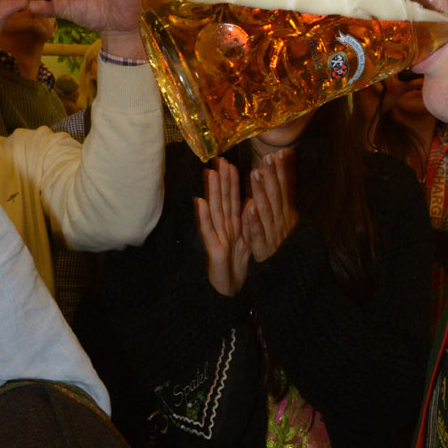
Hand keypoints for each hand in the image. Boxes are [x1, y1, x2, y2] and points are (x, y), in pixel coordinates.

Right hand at [196, 159, 251, 296]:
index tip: (229, 162)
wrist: (228, 288)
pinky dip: (203, 216)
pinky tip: (199, 203)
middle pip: (222, 199)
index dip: (230, 181)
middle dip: (221, 179)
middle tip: (219, 159)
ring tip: (210, 173)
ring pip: (214, 210)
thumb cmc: (235, 264)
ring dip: (211, 192)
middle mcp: (223, 226)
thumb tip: (248, 201)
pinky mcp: (213, 248)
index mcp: (232, 224)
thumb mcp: (243, 240)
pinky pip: (208, 230)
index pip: (232, 198)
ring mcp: (216, 236)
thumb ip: (244, 222)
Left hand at [243, 149, 297, 262]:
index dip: (281, 170)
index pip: (284, 187)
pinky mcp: (263, 245)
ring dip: (261, 191)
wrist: (286, 269)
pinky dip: (254, 220)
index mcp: (285, 211)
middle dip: (273, 175)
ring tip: (256, 174)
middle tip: (267, 157)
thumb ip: (283, 196)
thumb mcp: (285, 216)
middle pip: (277, 194)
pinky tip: (250, 208)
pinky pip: (258, 231)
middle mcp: (281, 219)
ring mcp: (273, 232)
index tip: (278, 153)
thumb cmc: (281, 239)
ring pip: (267, 208)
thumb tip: (284, 174)